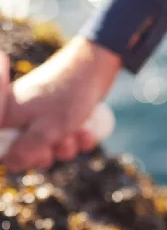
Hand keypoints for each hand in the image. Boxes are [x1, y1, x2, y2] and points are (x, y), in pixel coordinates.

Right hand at [1, 37, 121, 171]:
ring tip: (78, 131)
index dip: (20, 159)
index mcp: (6, 115)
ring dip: (68, 145)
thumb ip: (25, 151)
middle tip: (62, 142)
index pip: (3, 149)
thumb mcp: (46, 130)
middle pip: (28, 151)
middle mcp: (19, 114)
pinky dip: (77, 137)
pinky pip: (65, 136)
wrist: (95, 65)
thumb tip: (10, 164)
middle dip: (50, 152)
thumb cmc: (68, 95)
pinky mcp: (59, 114)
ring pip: (50, 145)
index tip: (39, 154)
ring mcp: (39, 114)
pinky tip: (88, 132)